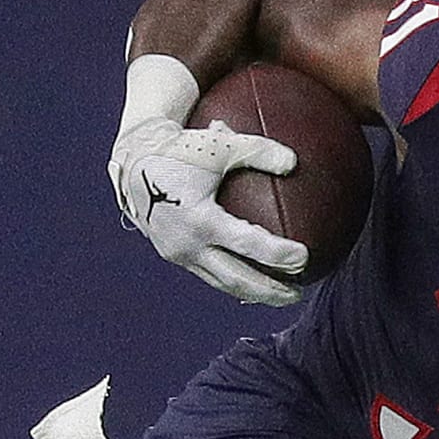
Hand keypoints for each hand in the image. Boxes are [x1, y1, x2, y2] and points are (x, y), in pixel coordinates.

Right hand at [109, 115, 308, 304]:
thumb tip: (294, 163)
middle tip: (299, 292)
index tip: (304, 258)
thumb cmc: (181, 148)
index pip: (247, 245)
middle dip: (269, 291)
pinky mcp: (175, 254)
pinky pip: (209, 273)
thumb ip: (258, 150)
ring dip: (253, 292)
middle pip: (236, 278)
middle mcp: (187, 244)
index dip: (278, 254)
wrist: (135, 159)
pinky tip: (256, 282)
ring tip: (282, 294)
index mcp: (199, 220)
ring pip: (222, 282)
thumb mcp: (220, 144)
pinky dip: (234, 280)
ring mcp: (178, 253)